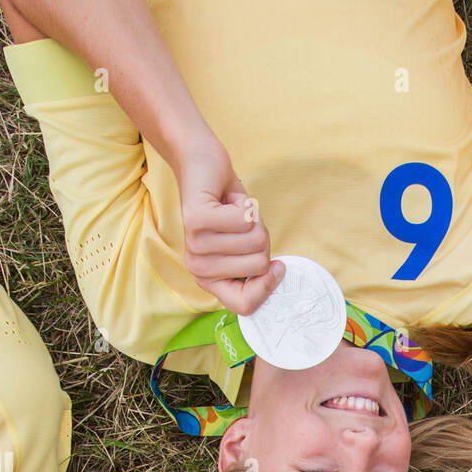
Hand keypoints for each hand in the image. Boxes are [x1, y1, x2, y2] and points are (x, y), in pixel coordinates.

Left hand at [176, 135, 282, 313]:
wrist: (202, 166)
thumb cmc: (228, 208)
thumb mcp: (246, 244)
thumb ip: (258, 266)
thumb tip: (277, 273)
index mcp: (210, 280)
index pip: (245, 305)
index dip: (267, 287)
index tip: (275, 265)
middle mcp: (199, 269)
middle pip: (259, 267)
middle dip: (262, 241)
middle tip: (242, 225)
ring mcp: (195, 246)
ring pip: (255, 242)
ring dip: (254, 220)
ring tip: (236, 211)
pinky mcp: (196, 221)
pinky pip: (245, 221)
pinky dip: (247, 205)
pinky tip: (230, 200)